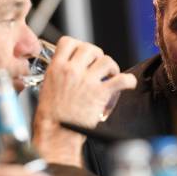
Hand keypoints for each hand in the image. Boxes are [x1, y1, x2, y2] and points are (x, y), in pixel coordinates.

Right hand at [33, 36, 135, 166]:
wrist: (56, 133)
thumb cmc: (51, 115)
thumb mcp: (48, 86)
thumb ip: (60, 73)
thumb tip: (70, 67)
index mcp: (57, 68)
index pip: (68, 42)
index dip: (78, 46)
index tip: (82, 54)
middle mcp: (72, 71)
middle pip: (90, 48)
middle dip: (97, 55)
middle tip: (98, 67)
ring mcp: (87, 81)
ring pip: (106, 60)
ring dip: (111, 67)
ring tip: (110, 75)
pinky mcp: (100, 94)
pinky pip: (121, 80)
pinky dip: (128, 81)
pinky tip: (128, 84)